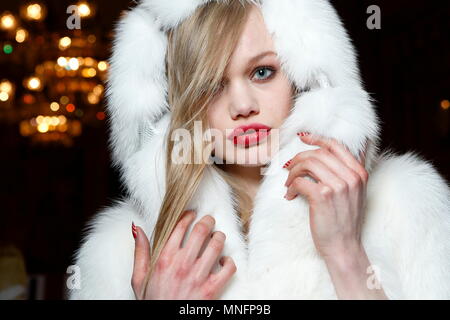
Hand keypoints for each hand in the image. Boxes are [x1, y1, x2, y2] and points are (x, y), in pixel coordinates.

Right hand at [131, 211, 236, 299]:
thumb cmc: (153, 302)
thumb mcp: (139, 278)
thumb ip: (140, 252)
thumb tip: (136, 229)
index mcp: (164, 259)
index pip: (180, 227)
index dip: (188, 216)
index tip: (192, 214)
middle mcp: (182, 264)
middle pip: (201, 230)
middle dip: (208, 221)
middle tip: (209, 220)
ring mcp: (198, 276)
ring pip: (216, 245)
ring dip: (219, 237)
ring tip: (218, 237)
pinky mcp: (211, 289)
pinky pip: (228, 268)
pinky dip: (229, 261)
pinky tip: (223, 261)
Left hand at [283, 132, 367, 259]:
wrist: (344, 247)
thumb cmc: (344, 221)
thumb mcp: (353, 193)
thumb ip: (345, 174)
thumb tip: (325, 155)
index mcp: (359, 173)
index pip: (336, 146)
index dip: (317, 139)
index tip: (303, 138)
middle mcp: (351, 177)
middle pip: (318, 153)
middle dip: (299, 158)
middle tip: (289, 167)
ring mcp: (338, 186)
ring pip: (307, 164)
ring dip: (293, 172)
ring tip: (289, 183)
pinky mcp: (322, 197)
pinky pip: (300, 181)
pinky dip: (291, 187)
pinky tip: (290, 196)